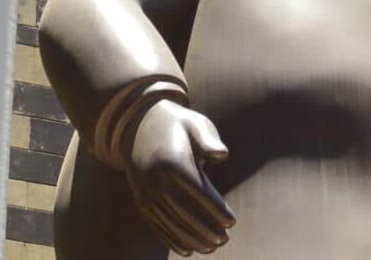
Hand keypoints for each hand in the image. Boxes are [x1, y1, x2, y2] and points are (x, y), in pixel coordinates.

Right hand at [124, 98, 234, 253]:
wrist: (138, 128)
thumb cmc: (177, 126)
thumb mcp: (194, 123)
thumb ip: (208, 139)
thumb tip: (222, 155)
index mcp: (170, 160)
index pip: (196, 191)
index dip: (215, 209)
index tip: (231, 221)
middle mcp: (154, 179)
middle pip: (182, 212)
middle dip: (205, 229)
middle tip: (224, 240)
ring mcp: (145, 193)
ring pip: (169, 223)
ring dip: (190, 239)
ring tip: (211, 248)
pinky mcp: (141, 202)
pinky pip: (156, 226)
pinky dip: (171, 240)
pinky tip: (188, 250)